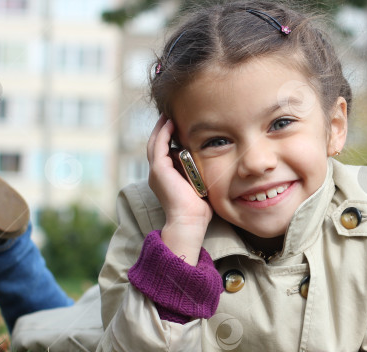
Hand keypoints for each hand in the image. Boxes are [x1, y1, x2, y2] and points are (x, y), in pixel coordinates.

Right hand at [147, 115, 212, 263]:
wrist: (189, 222)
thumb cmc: (198, 209)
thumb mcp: (199, 185)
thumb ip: (199, 172)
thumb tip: (211, 162)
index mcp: (166, 176)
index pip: (165, 150)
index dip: (169, 136)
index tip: (179, 124)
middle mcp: (157, 172)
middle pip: (157, 143)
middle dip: (163, 128)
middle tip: (171, 113)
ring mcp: (156, 171)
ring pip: (155, 142)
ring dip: (162, 126)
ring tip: (169, 113)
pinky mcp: (159, 170)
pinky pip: (159, 145)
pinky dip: (164, 132)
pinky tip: (171, 122)